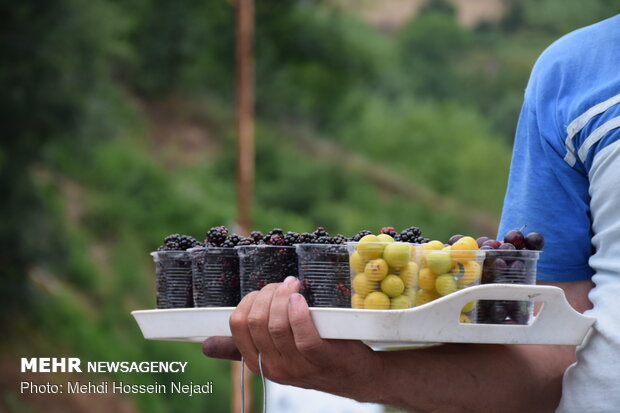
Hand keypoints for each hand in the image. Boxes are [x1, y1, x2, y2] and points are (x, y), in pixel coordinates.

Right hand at [203, 277, 382, 401]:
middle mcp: (273, 367)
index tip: (265, 291)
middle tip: (285, 285)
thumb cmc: (314, 355)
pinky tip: (301, 299)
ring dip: (283, 297)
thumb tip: (206, 345)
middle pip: (256, 321)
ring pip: (276, 325)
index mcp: (258, 363)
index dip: (249, 301)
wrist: (354, 374)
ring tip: (295, 287)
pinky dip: (298, 311)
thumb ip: (243, 347)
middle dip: (268, 294)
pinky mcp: (319, 358)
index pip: (237, 326)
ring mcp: (296, 366)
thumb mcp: (276, 353)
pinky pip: (302, 333)